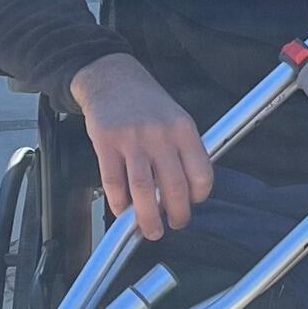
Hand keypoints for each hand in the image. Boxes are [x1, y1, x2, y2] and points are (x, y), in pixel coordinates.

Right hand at [68, 53, 213, 240]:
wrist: (112, 78)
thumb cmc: (147, 102)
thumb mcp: (177, 118)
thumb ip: (183, 151)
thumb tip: (187, 192)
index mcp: (183, 129)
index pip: (201, 173)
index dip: (199, 196)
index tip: (192, 204)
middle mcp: (160, 135)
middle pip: (173, 188)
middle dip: (176, 215)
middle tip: (173, 225)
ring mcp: (132, 139)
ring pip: (143, 191)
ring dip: (148, 218)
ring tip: (150, 230)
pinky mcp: (106, 143)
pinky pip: (113, 182)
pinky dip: (119, 203)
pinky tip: (123, 210)